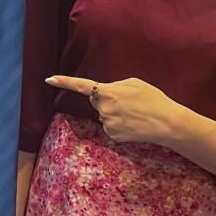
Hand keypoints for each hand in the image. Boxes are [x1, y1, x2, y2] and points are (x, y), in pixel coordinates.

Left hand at [45, 73, 181, 144]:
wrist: (167, 123)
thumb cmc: (154, 100)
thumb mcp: (135, 83)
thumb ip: (115, 86)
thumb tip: (103, 93)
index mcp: (108, 92)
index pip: (81, 86)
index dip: (64, 82)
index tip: (49, 79)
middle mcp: (104, 109)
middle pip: (96, 101)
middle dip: (106, 99)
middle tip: (129, 101)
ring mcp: (107, 124)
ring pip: (104, 115)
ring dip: (115, 113)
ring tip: (134, 113)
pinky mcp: (112, 136)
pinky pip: (110, 127)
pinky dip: (119, 125)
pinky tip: (132, 124)